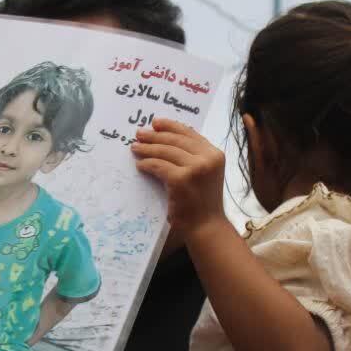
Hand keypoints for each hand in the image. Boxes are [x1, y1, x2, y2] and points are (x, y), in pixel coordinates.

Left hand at [131, 119, 226, 239]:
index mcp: (215, 154)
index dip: (171, 126)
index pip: (190, 134)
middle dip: (155, 136)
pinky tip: (140, 165)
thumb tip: (168, 138)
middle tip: (139, 134)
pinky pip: (158, 166)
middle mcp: (208, 158)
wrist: (206, 227)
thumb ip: (194, 157)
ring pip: (165, 151)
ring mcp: (195, 168)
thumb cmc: (203, 203)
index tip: (156, 123)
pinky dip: (147, 164)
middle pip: (175, 140)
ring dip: (147, 149)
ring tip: (135, 148)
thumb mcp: (205, 174)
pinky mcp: (181, 180)